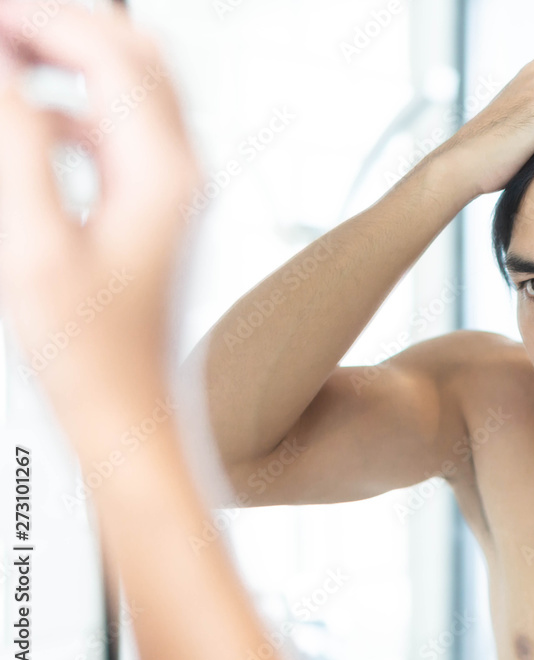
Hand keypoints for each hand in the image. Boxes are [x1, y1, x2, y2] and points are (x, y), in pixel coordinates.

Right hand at [0, 2, 200, 433]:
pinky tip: (30, 121)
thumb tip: (6, 75)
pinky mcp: (155, 209)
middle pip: (132, 58)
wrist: (130, 409)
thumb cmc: (91, 352)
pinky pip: (117, 132)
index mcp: (161, 172)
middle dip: (61, 28)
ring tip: (4, 56)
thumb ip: (19, 146)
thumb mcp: (34, 245)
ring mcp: (173, 190)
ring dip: (68, 60)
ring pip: (129, 91)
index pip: (108, 54)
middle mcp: (180, 172)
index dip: (40, 20)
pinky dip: (72, 106)